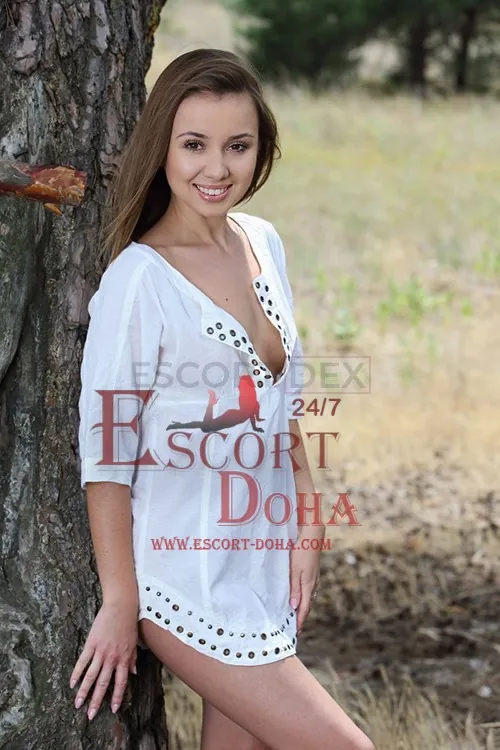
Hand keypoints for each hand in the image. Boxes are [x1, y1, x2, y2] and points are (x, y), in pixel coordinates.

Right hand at [69, 601, 137, 720]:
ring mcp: (101, 652)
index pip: (121, 683)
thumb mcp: (134, 643)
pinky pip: (82, 662)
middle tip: (90, 715)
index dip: (117, 697)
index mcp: (124, 659)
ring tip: (77, 704)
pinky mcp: (91, 644)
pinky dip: (76, 673)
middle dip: (97, 701)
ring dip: (84, 692)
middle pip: (103, 684)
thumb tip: (134, 673)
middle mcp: (112, 658)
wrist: (120, 606)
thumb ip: (133, 659)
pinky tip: (72, 683)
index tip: (113, 710)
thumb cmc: (128, 624)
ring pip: (91, 676)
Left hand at [289, 524, 324, 635]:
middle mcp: (313, 584)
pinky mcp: (313, 573)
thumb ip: (294, 588)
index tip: (295, 632)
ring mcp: (314, 578)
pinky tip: (300, 598)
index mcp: (308, 585)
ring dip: (302, 608)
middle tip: (295, 628)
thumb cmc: (301, 551)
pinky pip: (309, 591)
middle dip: (301, 617)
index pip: (304, 608)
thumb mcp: (294, 570)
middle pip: (307, 605)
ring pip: (308, 598)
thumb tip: (293, 606)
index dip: (299, 621)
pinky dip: (304, 598)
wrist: (312, 537)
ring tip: (296, 617)